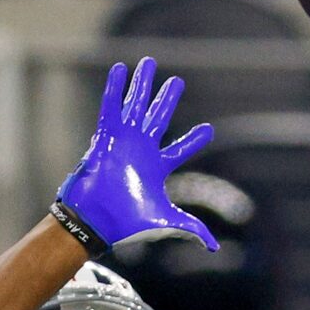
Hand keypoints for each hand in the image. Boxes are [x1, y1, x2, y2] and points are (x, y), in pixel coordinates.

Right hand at [56, 57, 217, 250]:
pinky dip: (114, 89)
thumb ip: (191, 228)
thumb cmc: (127, 225)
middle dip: (167, 99)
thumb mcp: (165, 223)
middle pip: (158, 118)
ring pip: (135, 106)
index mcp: (155, 169)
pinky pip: (110, 108)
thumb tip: (213, 246)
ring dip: (142, 85)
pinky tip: (119, 69)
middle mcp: (140, 152)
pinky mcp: (106, 139)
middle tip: (177, 82)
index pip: (180, 150)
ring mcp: (123, 143)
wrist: (95, 223)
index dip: (194, 140)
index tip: (209, 130)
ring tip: (149, 63)